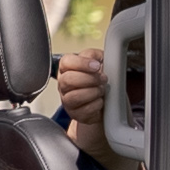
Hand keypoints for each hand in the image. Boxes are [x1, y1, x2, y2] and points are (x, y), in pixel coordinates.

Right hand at [53, 47, 113, 164]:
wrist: (106, 97)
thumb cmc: (99, 77)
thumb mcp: (99, 60)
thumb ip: (94, 55)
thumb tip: (93, 59)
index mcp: (67, 68)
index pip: (66, 62)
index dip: (82, 63)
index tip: (97, 66)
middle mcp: (63, 84)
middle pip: (68, 80)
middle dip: (89, 79)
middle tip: (103, 78)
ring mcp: (67, 101)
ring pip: (74, 97)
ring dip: (93, 92)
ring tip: (102, 89)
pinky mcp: (75, 114)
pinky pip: (84, 111)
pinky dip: (96, 105)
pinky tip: (100, 100)